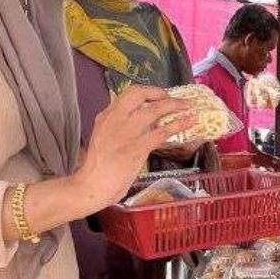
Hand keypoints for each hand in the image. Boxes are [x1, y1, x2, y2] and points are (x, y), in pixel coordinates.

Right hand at [72, 86, 194, 210]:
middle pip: (140, 94)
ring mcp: (126, 132)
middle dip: (160, 92)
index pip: (128, 94)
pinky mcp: (137, 147)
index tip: (160, 96)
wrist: (91, 187)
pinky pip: (162, 132)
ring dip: (174, 105)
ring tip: (188, 106)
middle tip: (174, 98)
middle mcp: (115, 119)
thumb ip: (121, 128)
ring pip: (154, 109)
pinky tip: (188, 123)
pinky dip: (178, 125)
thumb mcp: (105, 139)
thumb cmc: (98, 169)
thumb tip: (146, 124)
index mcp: (106, 117)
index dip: (148, 92)